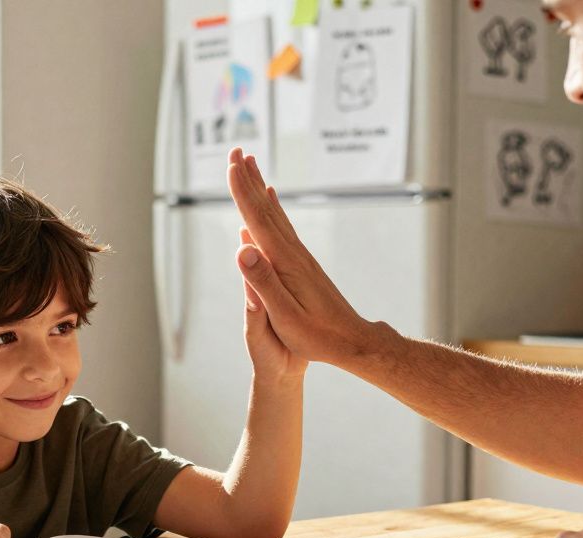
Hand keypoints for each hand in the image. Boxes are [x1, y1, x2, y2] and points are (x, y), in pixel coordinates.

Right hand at [226, 147, 373, 366]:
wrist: (352, 342)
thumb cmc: (317, 337)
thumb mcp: (285, 316)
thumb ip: (262, 282)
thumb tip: (242, 247)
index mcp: (285, 263)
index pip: (258, 221)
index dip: (242, 193)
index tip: (230, 165)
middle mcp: (293, 253)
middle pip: (266, 209)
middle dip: (248, 179)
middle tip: (236, 149)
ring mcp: (299, 256)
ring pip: (274, 213)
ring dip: (258, 187)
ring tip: (249, 163)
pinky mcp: (302, 263)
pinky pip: (282, 225)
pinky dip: (273, 206)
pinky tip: (272, 197)